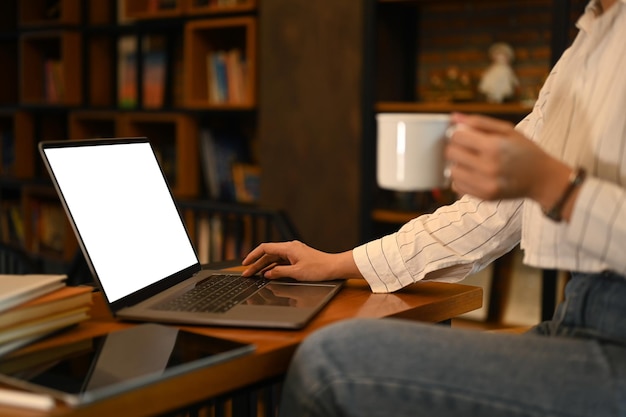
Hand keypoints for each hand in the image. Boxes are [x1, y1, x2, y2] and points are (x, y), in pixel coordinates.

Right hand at [241, 240, 360, 280]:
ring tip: (254, 275)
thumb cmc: (319, 269)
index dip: (253, 255)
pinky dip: (274, 268)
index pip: (265, 248)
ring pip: (274, 259)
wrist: (334, 267)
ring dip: (264, 267)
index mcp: (288, 248)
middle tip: (247, 274)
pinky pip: (281, 262)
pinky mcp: (298, 258)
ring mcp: (294, 253)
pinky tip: (268, 274)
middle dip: (256, 264)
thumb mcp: (297, 273)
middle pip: (268, 255)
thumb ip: (280, 273)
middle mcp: (290, 248)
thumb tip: (267, 274)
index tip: (245, 263)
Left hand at [445, 113, 571, 207]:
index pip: (456, 137)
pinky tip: (474, 173)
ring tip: (472, 161)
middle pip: (451, 154)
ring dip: (458, 164)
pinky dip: (462, 179)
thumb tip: (453, 117)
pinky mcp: (484, 196)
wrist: (542, 179)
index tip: (465, 134)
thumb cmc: (525, 150)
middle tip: (468, 148)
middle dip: (456, 148)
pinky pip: (457, 186)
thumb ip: (479, 122)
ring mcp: (485, 184)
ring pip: (452, 172)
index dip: (458, 133)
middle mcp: (488, 167)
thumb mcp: (507, 130)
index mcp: (494, 146)